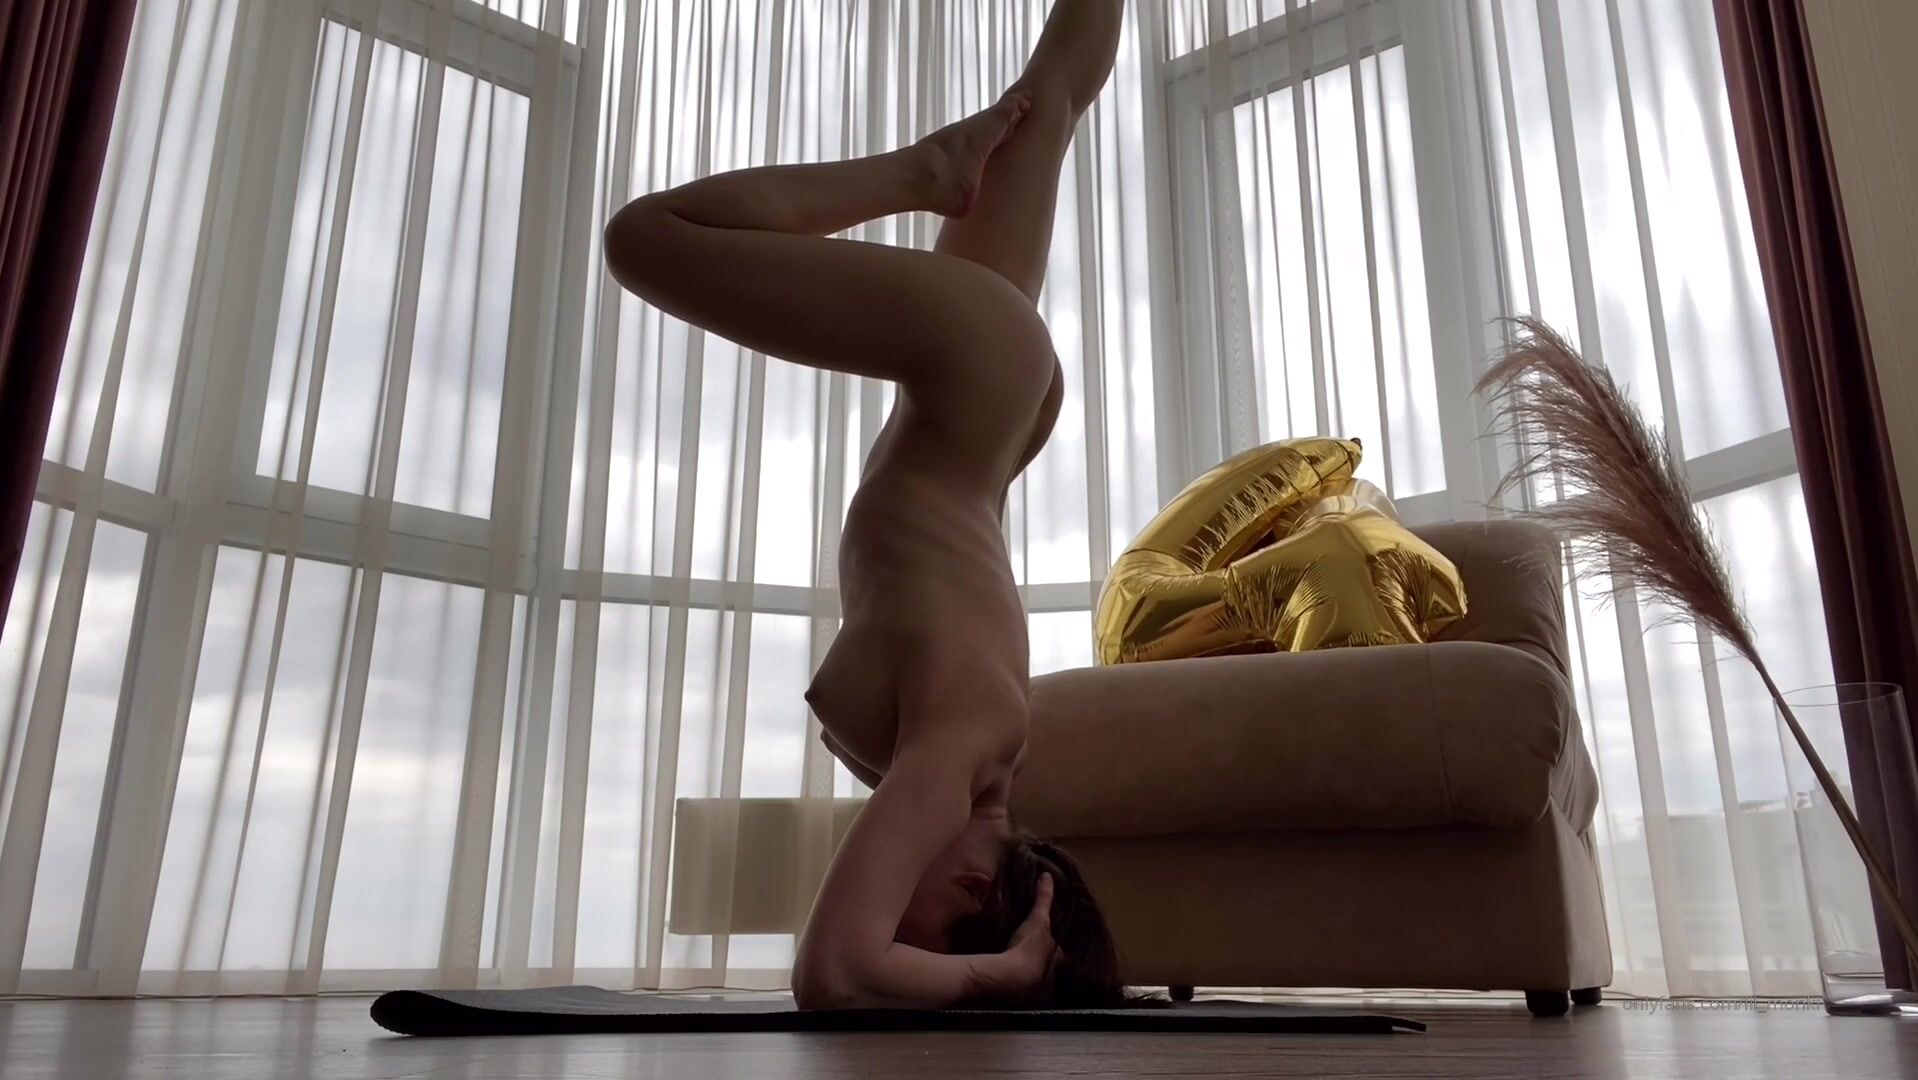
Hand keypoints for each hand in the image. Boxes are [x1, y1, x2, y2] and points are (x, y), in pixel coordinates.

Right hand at [966, 873, 1060, 1004]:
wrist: (1009, 976)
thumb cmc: (1028, 948)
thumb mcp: (1038, 920)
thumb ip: (1043, 899)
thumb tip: (1048, 876)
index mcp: (1056, 961)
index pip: (1058, 954)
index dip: (1055, 949)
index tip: (1051, 945)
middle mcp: (1049, 978)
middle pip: (1048, 969)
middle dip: (1043, 965)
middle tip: (1033, 957)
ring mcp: (1033, 991)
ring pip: (1034, 981)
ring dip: (1029, 977)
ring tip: (1019, 968)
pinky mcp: (1016, 998)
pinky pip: (1017, 990)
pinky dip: (1014, 986)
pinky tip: (1006, 981)